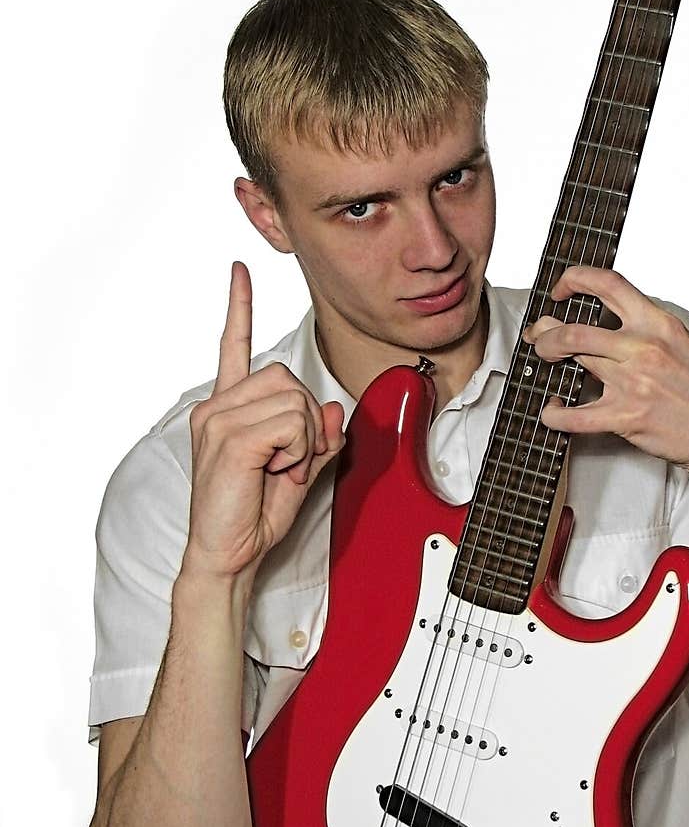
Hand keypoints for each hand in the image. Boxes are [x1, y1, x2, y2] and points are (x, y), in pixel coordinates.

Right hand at [185, 261, 345, 580]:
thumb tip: (333, 409)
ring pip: (295, 400)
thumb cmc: (255, 516)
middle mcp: (217, 406)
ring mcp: (218, 419)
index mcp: (227, 407)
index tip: (241, 269)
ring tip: (278, 471)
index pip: (233, 345)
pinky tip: (274, 473)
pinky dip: (297, 452)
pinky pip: (291, 424)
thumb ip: (320, 437)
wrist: (229, 557)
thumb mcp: (302, 470)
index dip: (240, 305)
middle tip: (286, 463)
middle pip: (289, 377)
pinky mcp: (229, 438)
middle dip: (307, 422)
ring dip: (304, 441)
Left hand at [522, 265, 688, 487]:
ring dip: (548, 359)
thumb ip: (647, 329)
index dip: (574, 280)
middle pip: (575, 328)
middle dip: (547, 331)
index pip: (608, 284)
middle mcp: (644, 347)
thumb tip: (609, 321)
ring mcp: (634, 382)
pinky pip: (574, 416)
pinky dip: (554, 415)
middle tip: (542, 337)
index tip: (561, 290)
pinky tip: (552, 411)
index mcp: (659, 323)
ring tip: (546, 364)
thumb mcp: (684, 343)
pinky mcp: (626, 417)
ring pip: (572, 358)